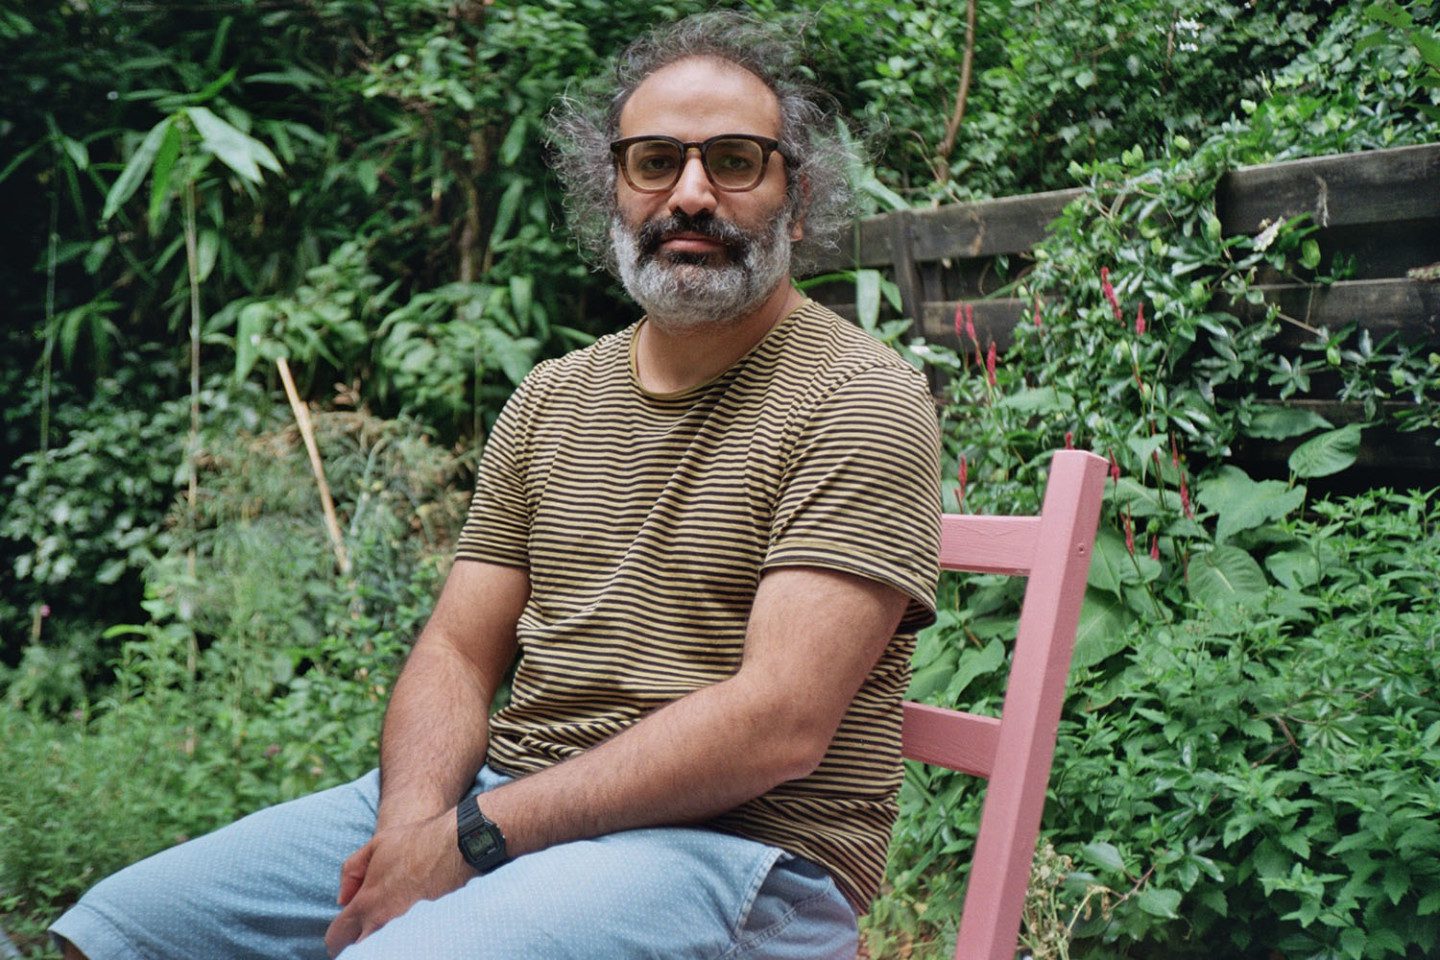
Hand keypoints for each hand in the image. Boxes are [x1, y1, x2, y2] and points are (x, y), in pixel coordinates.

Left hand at [324, 808, 472, 956]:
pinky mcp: (427, 929)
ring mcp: (406, 929)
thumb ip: (351, 871)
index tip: (340, 936)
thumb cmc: (417, 842)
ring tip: (382, 931)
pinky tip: (405, 929)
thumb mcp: (375, 845)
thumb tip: (343, 898)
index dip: (335, 939)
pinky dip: (401, 938)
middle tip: (359, 934)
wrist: (457, 847)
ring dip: (377, 942)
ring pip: (381, 949)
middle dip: (354, 944)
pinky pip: (406, 941)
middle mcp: (383, 922)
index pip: (338, 937)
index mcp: (366, 903)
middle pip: (358, 951)